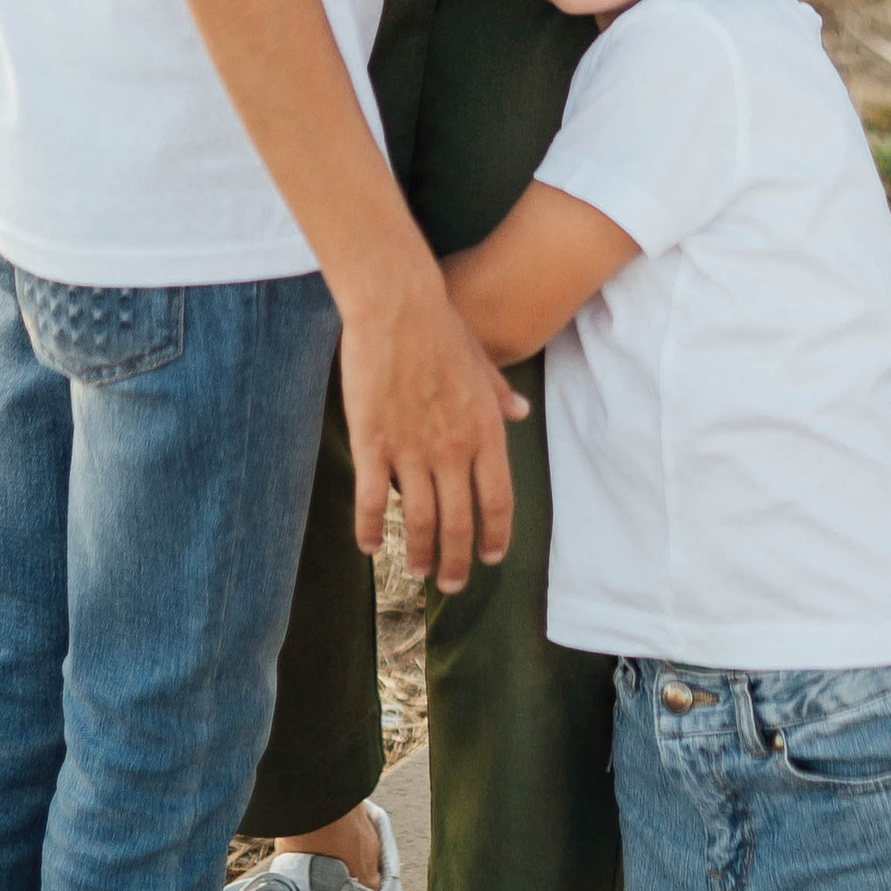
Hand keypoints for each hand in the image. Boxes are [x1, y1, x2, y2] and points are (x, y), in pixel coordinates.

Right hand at [340, 262, 526, 593]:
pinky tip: (370, 546)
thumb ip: (499, 395)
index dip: (494, 535)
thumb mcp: (482, 363)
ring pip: (420, 519)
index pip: (498, 500)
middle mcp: (454, 449)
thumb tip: (520, 411)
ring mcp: (412, 449)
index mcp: (485, 431)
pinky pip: (374, 499)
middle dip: (457, 560)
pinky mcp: (373, 443)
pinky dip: (372, 528)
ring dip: (420, 553)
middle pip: (460, 522)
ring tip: (417, 571)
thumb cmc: (441, 330)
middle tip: (451, 584)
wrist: (398, 307)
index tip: (489, 558)